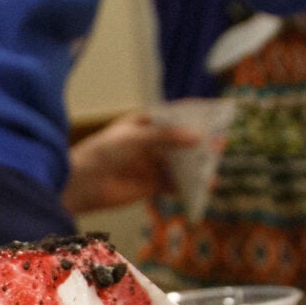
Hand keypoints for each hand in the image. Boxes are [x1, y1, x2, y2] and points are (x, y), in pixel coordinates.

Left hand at [62, 111, 204, 215]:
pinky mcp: (151, 185)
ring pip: (180, 165)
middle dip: (200, 145)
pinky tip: (202, 188)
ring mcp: (152, 164)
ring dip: (197, 167)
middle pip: (181, 143)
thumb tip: (198, 137)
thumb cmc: (104, 152)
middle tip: (221, 145)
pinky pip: (174, 185)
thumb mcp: (136, 138)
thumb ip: (167, 137)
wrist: (84, 183)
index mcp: (145, 124)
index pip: (175, 117)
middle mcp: (151, 143)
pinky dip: (188, 187)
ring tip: (215, 169)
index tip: (216, 116)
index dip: (194, 118)